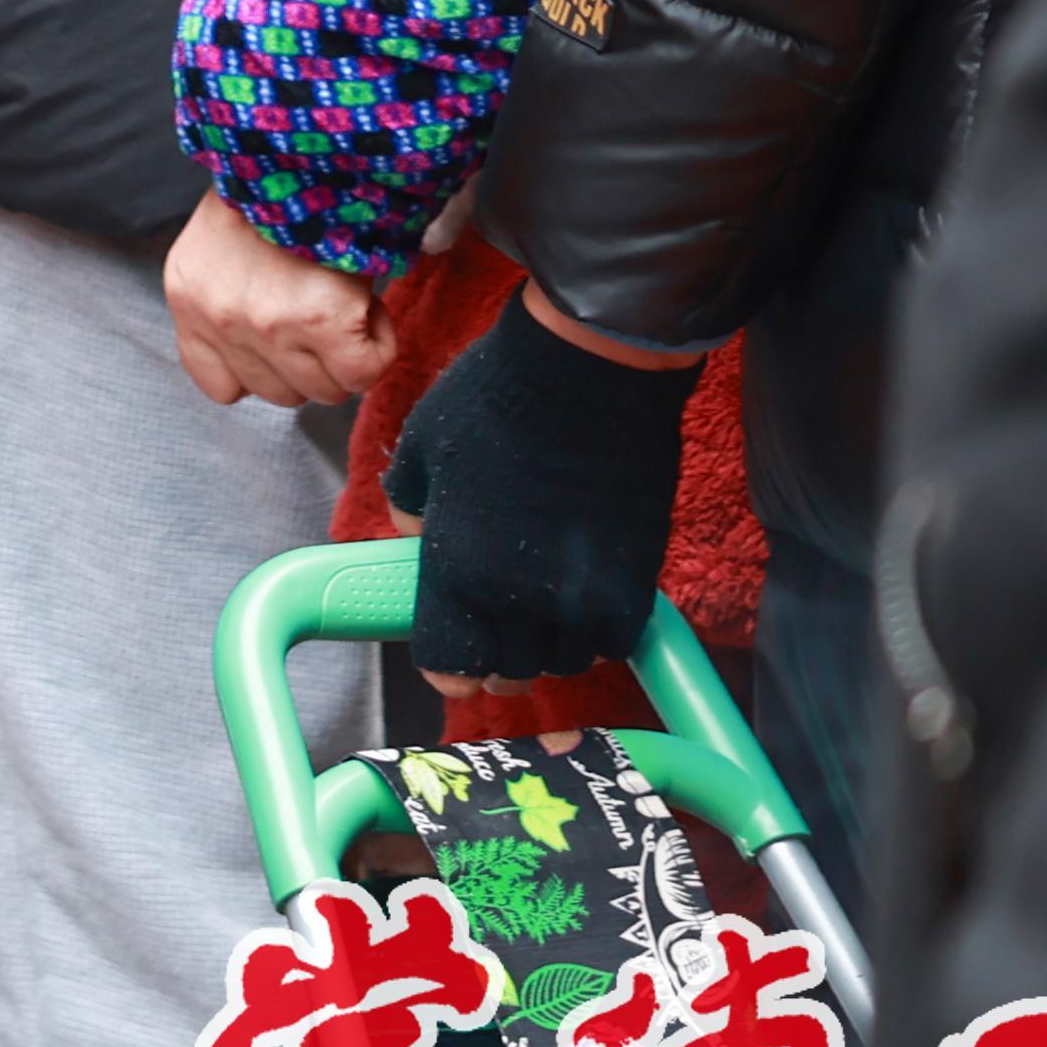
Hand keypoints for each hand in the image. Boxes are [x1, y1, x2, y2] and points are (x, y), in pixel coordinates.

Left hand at [164, 192, 399, 410]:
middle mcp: (219, 318)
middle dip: (313, 362)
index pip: (221, 385)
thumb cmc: (272, 185)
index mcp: (189, 298)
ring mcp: (264, 324)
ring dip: (346, 355)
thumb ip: (240, 297)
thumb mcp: (226, 243)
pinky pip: (362, 372)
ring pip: (323, 390)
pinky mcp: (316, 320)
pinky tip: (368, 305)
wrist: (298, 143)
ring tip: (347, 299)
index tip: (290, 340)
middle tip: (327, 310)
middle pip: (280, 393)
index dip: (267, 369)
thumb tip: (288, 344)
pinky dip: (379, 345)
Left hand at [386, 289, 704, 692]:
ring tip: (541, 609)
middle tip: (497, 630)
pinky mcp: (637, 586)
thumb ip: (410, 509)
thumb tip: (416, 541)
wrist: (590, 373)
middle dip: (499, 658)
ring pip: (566, 661)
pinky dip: (597, 631)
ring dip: (550, 645)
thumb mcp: (422, 449)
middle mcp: (521, 601)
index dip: (450, 667)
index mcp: (458, 571)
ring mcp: (585, 599)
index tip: (454, 656)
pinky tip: (583, 597)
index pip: (450, 664)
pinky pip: (613, 641)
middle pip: (511, 672)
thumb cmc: (494, 400)